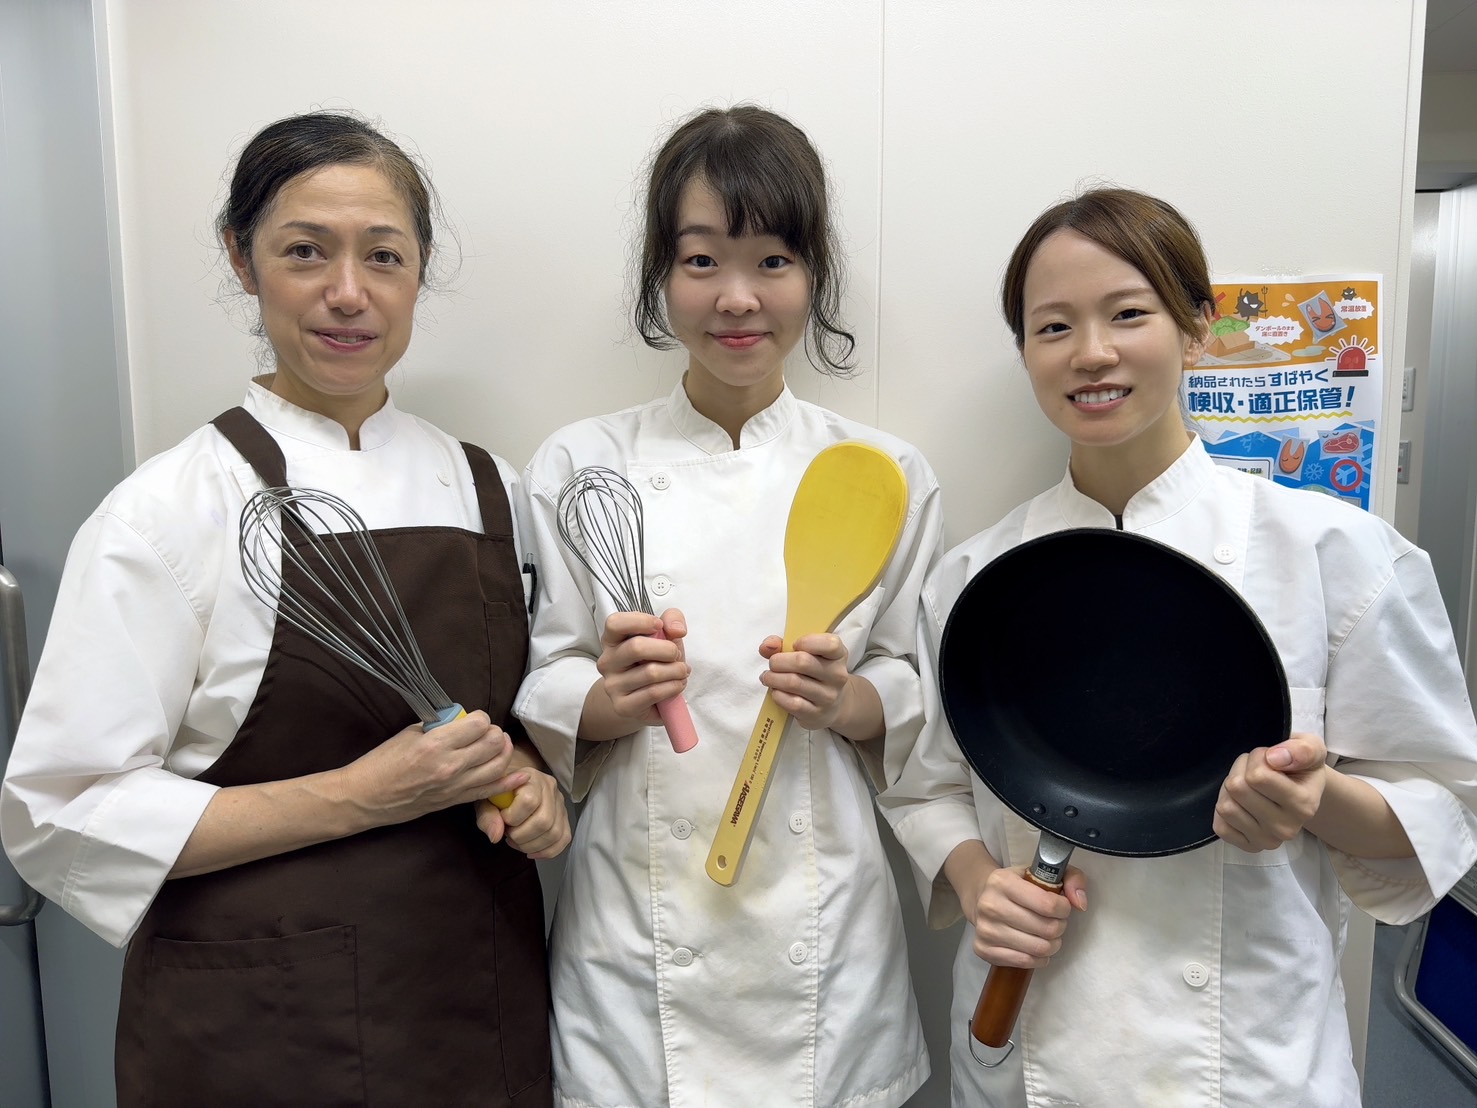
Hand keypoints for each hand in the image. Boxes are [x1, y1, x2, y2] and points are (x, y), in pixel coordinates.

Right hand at [343, 711, 522, 824]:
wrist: (367, 797)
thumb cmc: (382, 762)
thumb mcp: (410, 733)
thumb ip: (439, 725)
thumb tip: (461, 719)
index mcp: (436, 745)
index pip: (478, 724)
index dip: (480, 718)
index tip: (474, 719)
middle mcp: (449, 766)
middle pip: (493, 744)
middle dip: (495, 733)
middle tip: (487, 731)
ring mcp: (454, 786)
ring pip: (497, 766)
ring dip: (503, 751)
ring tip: (498, 745)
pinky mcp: (454, 801)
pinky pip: (489, 791)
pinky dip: (509, 782)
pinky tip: (522, 775)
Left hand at [474, 768, 570, 858]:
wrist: (512, 783)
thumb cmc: (499, 791)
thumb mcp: (486, 799)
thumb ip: (487, 816)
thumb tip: (496, 836)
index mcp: (530, 778)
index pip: (529, 801)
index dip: (513, 817)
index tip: (503, 818)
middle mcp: (550, 788)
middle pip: (544, 821)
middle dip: (521, 836)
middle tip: (509, 834)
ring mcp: (560, 803)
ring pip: (554, 833)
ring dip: (532, 845)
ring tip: (517, 841)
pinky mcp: (564, 817)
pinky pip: (564, 839)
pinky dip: (547, 851)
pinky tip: (531, 851)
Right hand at [594, 608, 689, 725]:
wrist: (645, 699)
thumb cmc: (654, 661)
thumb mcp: (665, 635)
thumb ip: (672, 620)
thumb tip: (677, 630)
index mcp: (612, 640)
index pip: (615, 623)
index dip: (640, 621)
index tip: (659, 625)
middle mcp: (607, 661)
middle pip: (637, 648)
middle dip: (667, 650)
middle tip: (677, 655)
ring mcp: (612, 685)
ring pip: (650, 672)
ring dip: (676, 671)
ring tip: (681, 672)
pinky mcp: (623, 706)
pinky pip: (654, 693)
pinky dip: (673, 687)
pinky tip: (678, 684)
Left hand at [758, 632, 853, 731]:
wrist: (831, 706)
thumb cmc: (813, 674)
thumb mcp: (806, 654)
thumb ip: (783, 644)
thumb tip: (766, 646)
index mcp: (838, 655)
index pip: (830, 644)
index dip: (807, 641)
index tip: (794, 645)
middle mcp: (837, 676)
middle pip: (802, 662)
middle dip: (779, 661)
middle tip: (772, 664)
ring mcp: (828, 697)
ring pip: (793, 682)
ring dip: (773, 678)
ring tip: (768, 677)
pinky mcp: (816, 714)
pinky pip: (791, 702)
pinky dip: (778, 695)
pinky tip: (776, 691)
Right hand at [966, 863, 1087, 969]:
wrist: (980, 896)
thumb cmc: (1017, 885)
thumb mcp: (1042, 871)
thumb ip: (1071, 878)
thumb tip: (1080, 903)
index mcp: (1003, 882)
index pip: (1047, 904)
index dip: (1064, 909)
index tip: (1062, 907)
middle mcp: (990, 905)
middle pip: (1046, 929)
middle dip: (1059, 927)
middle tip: (1056, 922)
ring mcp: (985, 929)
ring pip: (1038, 949)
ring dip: (1052, 944)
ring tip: (1049, 935)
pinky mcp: (983, 949)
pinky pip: (1024, 962)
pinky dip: (1039, 959)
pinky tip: (1037, 948)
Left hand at [1214, 732, 1327, 852]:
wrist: (1301, 789)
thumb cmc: (1301, 766)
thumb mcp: (1310, 748)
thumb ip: (1302, 749)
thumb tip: (1276, 758)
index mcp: (1304, 805)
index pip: (1257, 776)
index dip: (1257, 758)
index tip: (1269, 759)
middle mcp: (1287, 829)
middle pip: (1237, 789)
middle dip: (1242, 770)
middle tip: (1257, 771)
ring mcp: (1268, 841)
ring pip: (1225, 806)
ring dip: (1231, 788)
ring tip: (1250, 785)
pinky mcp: (1250, 847)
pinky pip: (1220, 826)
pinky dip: (1226, 808)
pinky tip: (1242, 803)